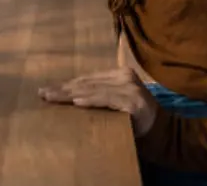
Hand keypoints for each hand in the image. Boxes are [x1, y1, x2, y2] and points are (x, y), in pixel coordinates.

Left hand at [38, 68, 158, 136]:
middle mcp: (124, 77)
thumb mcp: (117, 101)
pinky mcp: (132, 101)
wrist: (164, 131)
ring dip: (70, 94)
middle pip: (87, 83)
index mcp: (119, 74)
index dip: (67, 85)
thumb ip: (101, 95)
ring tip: (52, 97)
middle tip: (43, 93)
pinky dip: (90, 100)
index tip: (48, 90)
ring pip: (93, 90)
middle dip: (63, 89)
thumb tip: (72, 96)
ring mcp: (129, 88)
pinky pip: (106, 100)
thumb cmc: (137, 118)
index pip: (88, 79)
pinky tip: (76, 102)